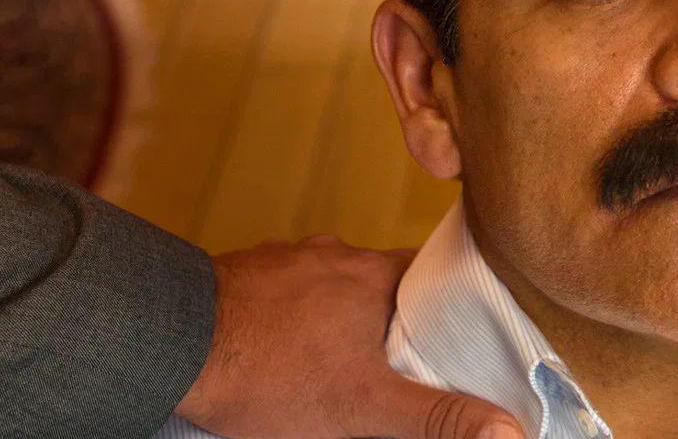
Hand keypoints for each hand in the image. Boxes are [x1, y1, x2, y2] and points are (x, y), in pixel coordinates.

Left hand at [176, 235, 523, 438]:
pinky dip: (293, 319)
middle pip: (385, 284)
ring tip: (338, 363)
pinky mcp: (241, 275)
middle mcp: (333, 255)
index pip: (438, 275)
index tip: (463, 336)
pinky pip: (284, 293)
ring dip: (340, 319)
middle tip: (399, 363)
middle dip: (394, 321)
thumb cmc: (268, 374)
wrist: (167, 343)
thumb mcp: (365, 409)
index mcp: (374, 275)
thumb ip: (438, 418)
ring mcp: (283, 260)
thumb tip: (509, 431)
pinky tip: (285, 353)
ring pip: (332, 288)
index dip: (455, 306)